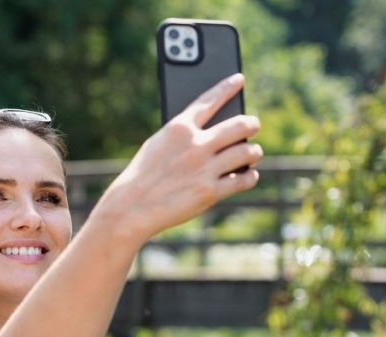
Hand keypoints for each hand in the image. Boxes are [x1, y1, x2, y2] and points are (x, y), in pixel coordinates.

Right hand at [96, 73, 262, 243]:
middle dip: (251, 123)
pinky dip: (249, 176)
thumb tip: (214, 133)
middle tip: (254, 125)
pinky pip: (243, 180)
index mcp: (179, 128)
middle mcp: (195, 144)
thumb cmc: (143, 175)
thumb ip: (183, 135)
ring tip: (254, 153)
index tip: (239, 79)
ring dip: (254, 152)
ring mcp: (204, 168)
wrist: (132, 207)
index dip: (227, 87)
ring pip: (247, 152)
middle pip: (239, 125)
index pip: (210, 100)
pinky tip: (249, 175)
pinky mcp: (210, 191)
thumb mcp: (158, 145)